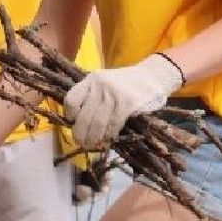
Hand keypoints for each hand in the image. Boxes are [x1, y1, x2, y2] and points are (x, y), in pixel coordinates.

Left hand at [63, 53, 183, 148]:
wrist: (152, 75)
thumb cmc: (125, 83)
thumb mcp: (105, 82)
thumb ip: (92, 96)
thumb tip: (78, 122)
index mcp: (92, 79)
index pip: (71, 99)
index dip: (70, 115)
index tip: (73, 123)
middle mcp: (100, 85)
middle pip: (83, 116)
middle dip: (80, 133)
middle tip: (81, 142)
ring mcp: (114, 94)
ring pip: (97, 124)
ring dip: (93, 138)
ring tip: (92, 145)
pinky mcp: (127, 104)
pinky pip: (113, 125)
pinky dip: (109, 135)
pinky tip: (109, 139)